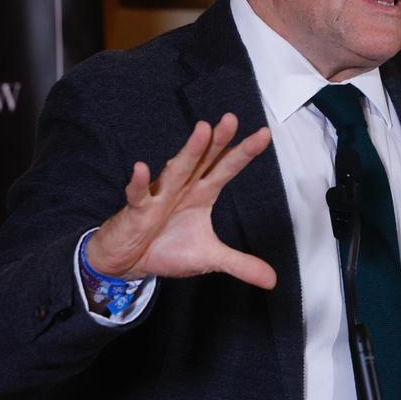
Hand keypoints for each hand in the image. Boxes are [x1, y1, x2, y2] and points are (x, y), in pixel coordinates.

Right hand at [84, 114, 275, 288]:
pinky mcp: (137, 211)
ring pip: (176, 170)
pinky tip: (140, 168)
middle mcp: (183, 188)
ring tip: (203, 130)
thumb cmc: (167, 248)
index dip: (244, 153)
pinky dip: (138, 183)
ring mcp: (159, 196)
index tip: (264, 134)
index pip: (226, 169)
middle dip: (218, 141)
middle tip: (232, 119)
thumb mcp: (209, 259)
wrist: (128, 262)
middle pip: (204, 161)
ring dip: (189, 152)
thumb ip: (241, 264)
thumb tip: (272, 280)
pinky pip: (137, 195)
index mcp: (202, 194)